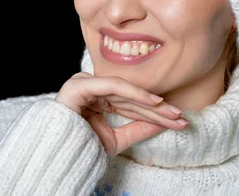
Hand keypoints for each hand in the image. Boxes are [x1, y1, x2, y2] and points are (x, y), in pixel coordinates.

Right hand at [55, 72, 188, 155]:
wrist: (58, 156)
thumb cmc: (81, 147)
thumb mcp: (116, 139)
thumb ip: (137, 129)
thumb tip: (162, 124)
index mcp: (97, 98)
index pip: (131, 104)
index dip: (154, 113)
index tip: (178, 121)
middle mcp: (91, 88)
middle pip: (131, 98)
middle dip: (157, 109)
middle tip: (180, 117)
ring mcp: (84, 83)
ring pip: (125, 92)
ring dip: (151, 103)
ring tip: (173, 112)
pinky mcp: (80, 85)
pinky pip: (113, 86)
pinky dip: (135, 93)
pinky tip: (155, 101)